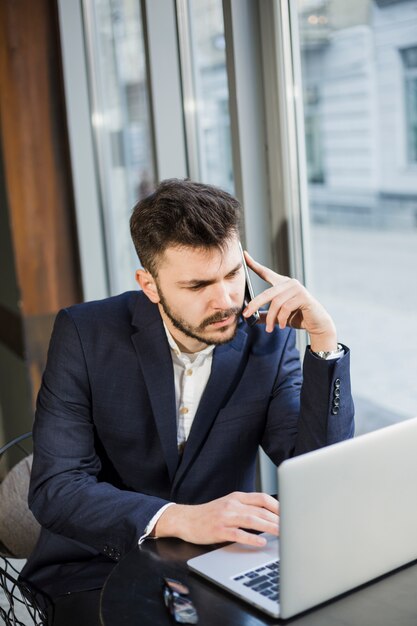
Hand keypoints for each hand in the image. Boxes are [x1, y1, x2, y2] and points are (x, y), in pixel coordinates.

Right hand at [154, 491, 278, 546]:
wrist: (186, 519)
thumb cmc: (209, 514)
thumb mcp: (228, 505)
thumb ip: (246, 508)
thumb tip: (269, 517)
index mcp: (236, 497)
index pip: (262, 498)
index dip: (278, 506)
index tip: (290, 514)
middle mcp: (232, 504)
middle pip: (261, 510)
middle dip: (279, 519)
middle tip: (292, 527)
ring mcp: (225, 517)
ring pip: (252, 520)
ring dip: (270, 527)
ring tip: (283, 533)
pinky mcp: (219, 530)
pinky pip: (238, 534)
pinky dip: (251, 538)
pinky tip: (261, 542)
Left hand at [242, 251, 336, 351]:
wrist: (317, 325)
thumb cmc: (299, 318)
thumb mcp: (278, 317)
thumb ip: (266, 315)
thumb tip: (251, 317)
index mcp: (282, 284)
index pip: (266, 273)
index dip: (254, 265)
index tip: (244, 255)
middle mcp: (289, 283)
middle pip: (266, 293)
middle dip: (254, 305)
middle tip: (246, 315)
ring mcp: (297, 288)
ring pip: (276, 303)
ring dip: (271, 318)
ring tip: (269, 329)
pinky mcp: (303, 297)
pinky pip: (286, 307)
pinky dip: (282, 319)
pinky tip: (283, 326)